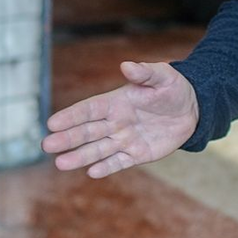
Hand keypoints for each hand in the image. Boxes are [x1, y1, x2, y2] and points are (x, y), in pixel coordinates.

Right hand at [41, 61, 199, 177]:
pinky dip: (106, 167)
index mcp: (116, 101)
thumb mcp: (162, 76)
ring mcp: (125, 139)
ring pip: (98, 149)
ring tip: (60, 164)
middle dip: (67, 138)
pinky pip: (119, 162)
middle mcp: (116, 122)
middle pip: (87, 131)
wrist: (191, 109)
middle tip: (46, 145)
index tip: (53, 122)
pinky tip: (92, 172)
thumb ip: (144, 73)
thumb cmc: (172, 88)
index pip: (89, 109)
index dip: (72, 116)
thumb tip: (126, 65)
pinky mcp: (137, 154)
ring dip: (80, 156)